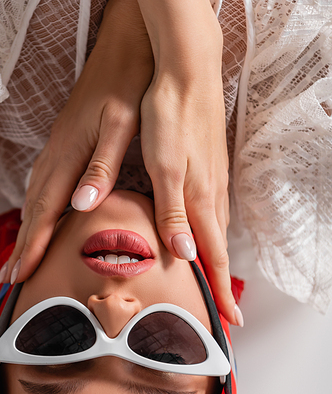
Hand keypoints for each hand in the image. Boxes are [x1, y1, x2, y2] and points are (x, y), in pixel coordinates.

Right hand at [6, 0, 153, 284]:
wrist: (127, 40)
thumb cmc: (129, 82)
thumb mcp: (122, 125)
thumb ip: (102, 166)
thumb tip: (82, 204)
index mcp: (70, 154)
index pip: (46, 211)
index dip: (34, 246)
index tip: (20, 275)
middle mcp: (58, 152)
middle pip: (34, 208)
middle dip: (22, 245)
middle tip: (9, 279)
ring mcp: (60, 144)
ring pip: (36, 195)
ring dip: (28, 227)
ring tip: (20, 254)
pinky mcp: (67, 138)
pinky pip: (44, 181)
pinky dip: (39, 206)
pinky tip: (42, 212)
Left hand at [139, 34, 239, 325]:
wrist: (186, 71)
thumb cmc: (170, 116)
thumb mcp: (164, 167)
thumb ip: (173, 212)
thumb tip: (186, 255)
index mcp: (200, 198)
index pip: (211, 257)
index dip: (219, 290)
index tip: (229, 322)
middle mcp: (211, 193)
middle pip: (217, 248)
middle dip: (219, 282)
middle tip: (224, 311)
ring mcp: (211, 178)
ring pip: (215, 229)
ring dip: (214, 258)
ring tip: (213, 279)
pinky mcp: (205, 164)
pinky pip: (210, 209)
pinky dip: (209, 231)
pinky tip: (202, 229)